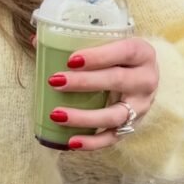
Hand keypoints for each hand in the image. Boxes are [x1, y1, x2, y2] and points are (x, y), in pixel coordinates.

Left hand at [31, 36, 158, 149]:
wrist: (142, 78)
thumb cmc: (118, 58)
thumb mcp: (108, 44)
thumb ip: (77, 41)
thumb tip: (36, 41)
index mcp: (142, 53)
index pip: (124, 51)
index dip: (98, 56)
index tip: (70, 60)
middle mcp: (146, 80)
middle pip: (117, 80)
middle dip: (84, 82)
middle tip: (54, 81)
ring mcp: (141, 107)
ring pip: (114, 115)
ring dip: (83, 117)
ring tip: (56, 114)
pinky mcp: (132, 127)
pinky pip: (111, 138)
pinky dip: (91, 142)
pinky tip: (70, 142)